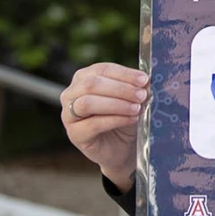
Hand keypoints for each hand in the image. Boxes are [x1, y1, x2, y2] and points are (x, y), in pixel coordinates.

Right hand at [61, 62, 148, 191]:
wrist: (122, 146)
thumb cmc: (125, 116)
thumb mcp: (132, 98)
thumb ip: (136, 88)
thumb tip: (145, 82)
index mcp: (85, 77)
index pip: (102, 69)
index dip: (124, 74)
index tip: (144, 80)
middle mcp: (71, 93)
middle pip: (92, 84)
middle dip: (121, 89)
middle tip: (142, 96)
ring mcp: (69, 115)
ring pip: (87, 103)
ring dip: (116, 104)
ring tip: (137, 108)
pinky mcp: (74, 134)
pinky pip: (92, 124)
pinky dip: (115, 120)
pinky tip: (131, 119)